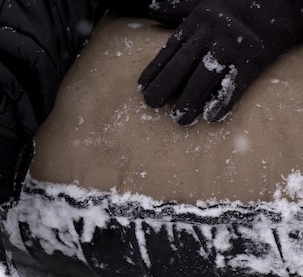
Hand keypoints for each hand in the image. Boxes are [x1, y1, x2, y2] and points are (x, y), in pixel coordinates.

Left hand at [139, 0, 302, 124]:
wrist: (280, 1)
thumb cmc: (234, 5)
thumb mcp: (201, 3)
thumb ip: (175, 8)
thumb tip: (150, 6)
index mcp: (196, 24)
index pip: (168, 51)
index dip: (154, 71)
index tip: (142, 89)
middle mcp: (211, 35)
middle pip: (182, 65)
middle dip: (164, 87)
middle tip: (152, 104)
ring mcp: (232, 48)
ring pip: (205, 78)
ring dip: (190, 100)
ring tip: (179, 119)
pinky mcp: (252, 61)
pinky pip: (235, 84)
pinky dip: (223, 101)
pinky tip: (211, 116)